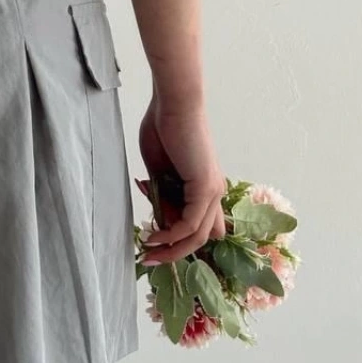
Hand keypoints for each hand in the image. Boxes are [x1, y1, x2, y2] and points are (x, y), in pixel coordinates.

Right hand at [137, 94, 225, 264]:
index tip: (152, 241)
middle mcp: (214, 192)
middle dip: (175, 252)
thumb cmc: (164, 128)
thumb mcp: (160, 171)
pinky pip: (190, 224)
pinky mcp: (206, 188)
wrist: (172, 104)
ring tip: (147, 251)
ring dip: (171, 249)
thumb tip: (161, 221)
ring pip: (197, 236)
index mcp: (204, 187)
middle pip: (202, 237)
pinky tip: (153, 236)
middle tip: (149, 257)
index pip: (201, 225)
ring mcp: (213, 191)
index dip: (179, 239)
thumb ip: (162, 196)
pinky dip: (171, 234)